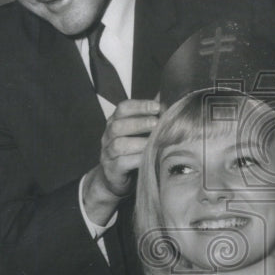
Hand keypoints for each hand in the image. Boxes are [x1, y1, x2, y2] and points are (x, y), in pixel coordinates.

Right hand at [83, 98, 160, 223]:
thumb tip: (167, 96)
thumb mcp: (140, 133)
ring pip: (118, 145)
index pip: (122, 108)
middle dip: (139, 123)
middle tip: (156, 123)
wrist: (115, 179)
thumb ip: (151, 116)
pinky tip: (148, 158)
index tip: (157, 107)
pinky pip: (121, 163)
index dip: (139, 106)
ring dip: (138, 142)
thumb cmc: (132, 152)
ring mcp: (107, 154)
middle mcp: (108, 136)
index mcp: (115, 122)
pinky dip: (136, 159)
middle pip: (118, 125)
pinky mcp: (111, 170)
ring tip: (153, 141)